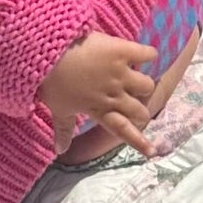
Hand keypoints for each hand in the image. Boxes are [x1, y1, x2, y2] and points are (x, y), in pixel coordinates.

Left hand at [37, 32, 157, 154]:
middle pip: (140, 110)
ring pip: (146, 85)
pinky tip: (148, 53)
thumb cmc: (52, 82)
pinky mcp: (122, 51)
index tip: (152, 152)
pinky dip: (149, 53)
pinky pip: (146, 55)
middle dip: (141, 110)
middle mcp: (115, 95)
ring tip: (137, 77)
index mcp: (100, 110)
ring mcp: (120, 73)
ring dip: (143, 83)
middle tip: (137, 104)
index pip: (123, 130)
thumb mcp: (57, 108)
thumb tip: (60, 151)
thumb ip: (63, 130)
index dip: (138, 141)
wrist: (49, 52)